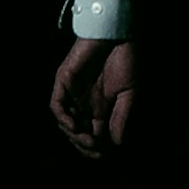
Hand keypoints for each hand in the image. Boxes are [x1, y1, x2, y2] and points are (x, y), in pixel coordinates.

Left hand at [50, 27, 137, 162]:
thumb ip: (122, 118)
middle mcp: (86, 104)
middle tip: (97, 150)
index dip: (100, 150)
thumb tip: (117, 144)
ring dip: (75, 136)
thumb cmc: (127, 60)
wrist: (117, 32)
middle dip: (87, 147)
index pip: (96, 137)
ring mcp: (73, 94)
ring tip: (87, 140)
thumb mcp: (131, 94)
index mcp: (103, 108)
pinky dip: (63, 118)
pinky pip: (57, 106)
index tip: (108, 156)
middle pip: (79, 135)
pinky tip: (74, 126)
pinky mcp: (63, 82)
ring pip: (66, 124)